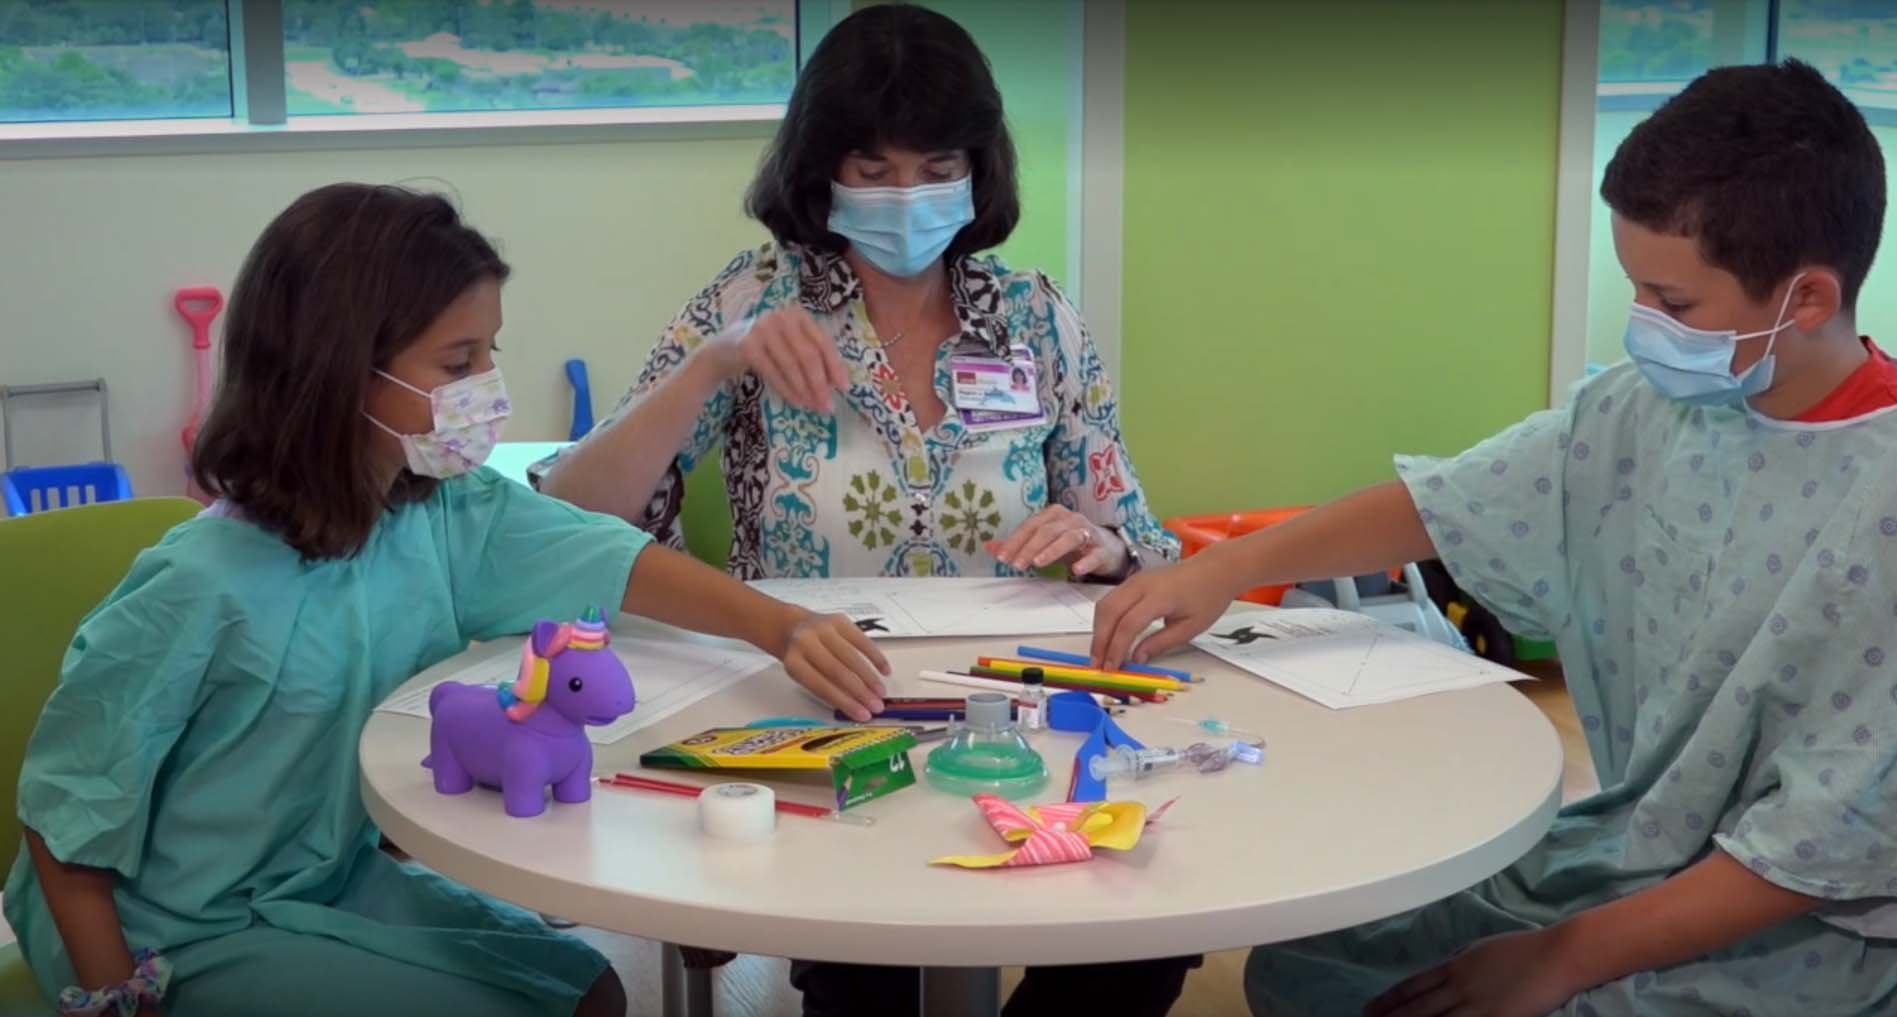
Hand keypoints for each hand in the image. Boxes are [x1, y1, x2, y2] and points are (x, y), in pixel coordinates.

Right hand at [703, 307, 848, 413]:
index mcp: (799, 315)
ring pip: (792, 365)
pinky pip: (773, 372)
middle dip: (821, 384)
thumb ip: (811, 357)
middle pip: (809, 355)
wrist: (724, 350)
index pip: (823, 342)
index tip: (845, 389)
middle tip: (828, 406)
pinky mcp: (748, 345)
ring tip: (813, 407)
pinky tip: (796, 402)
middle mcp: (782, 317)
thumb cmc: (766, 349)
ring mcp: (763, 329)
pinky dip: (787, 390)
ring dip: (805, 390)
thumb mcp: (791, 346)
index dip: (836, 367)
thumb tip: (836, 384)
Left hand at [774, 609, 889, 720]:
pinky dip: (875, 657)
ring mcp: (823, 628)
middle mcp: (806, 642)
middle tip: (877, 706)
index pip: (821, 686)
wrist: (791, 627)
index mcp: (794, 662)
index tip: (863, 715)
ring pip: (851, 656)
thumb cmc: (799, 656)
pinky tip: (885, 670)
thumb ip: (825, 687)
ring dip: (870, 677)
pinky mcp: (839, 620)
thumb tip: (856, 704)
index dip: (845, 702)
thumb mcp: (803, 675)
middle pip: (837, 671)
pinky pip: (862, 640)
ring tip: (881, 693)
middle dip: (860, 692)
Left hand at [987, 506, 1125, 577]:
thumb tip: (989, 548)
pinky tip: (1076, 571)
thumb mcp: (1043, 543)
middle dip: (1030, 547)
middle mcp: (1071, 519)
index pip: (1031, 526)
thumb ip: (1018, 545)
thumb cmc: (1070, 545)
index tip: (1002, 558)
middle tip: (1017, 564)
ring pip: (1069, 538)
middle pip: (1047, 531)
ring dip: (1052, 550)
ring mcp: (1088, 532)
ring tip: (1038, 563)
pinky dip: (1085, 561)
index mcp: (1054, 515)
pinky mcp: (1102, 549)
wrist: (1107, 549)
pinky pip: (1094, 554)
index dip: (1015, 541)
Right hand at [1089, 555, 1238, 669]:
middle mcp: (1140, 585)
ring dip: (1098, 631)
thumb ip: (1160, 643)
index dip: (1116, 648)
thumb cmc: (1207, 598)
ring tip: (1099, 655)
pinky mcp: (1132, 581)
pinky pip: (1110, 600)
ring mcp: (1133, 580)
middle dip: (1100, 641)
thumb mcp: (1190, 628)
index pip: (1128, 624)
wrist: (1214, 570)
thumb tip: (1136, 659)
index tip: (1111, 669)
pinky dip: (1105, 621)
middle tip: (1097, 665)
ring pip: (1105, 605)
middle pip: (1109, 612)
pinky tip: (1107, 638)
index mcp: (1159, 596)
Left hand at [1364, 929, 1582, 1016]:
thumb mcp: (1483, 951)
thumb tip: (1447, 971)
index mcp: (1455, 965)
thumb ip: (1462, 964)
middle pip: (1417, 1007)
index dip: (1390, 999)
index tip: (1370, 1008)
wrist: (1557, 954)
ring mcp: (1476, 1004)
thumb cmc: (1526, 949)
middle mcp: (1459, 985)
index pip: (1413, 985)